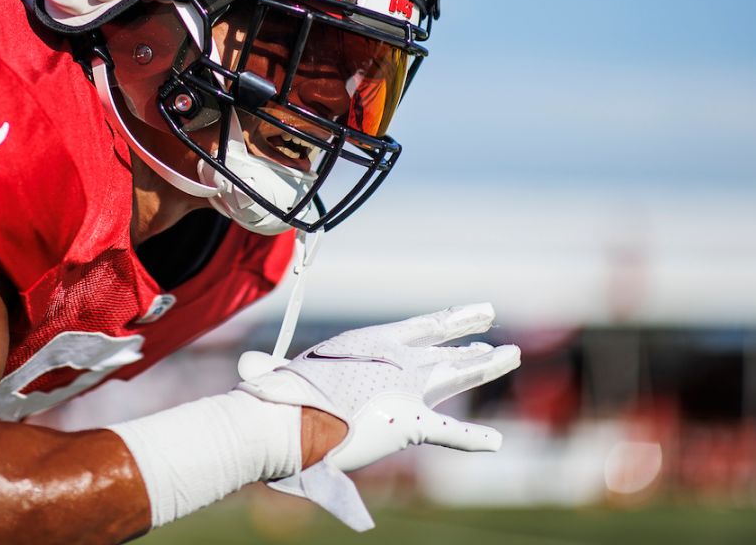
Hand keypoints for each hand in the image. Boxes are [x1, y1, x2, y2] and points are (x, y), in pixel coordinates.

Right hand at [238, 303, 519, 529]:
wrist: (288, 417)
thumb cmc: (278, 397)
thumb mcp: (279, 376)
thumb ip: (269, 372)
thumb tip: (244, 368)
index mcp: (369, 342)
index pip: (418, 327)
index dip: (449, 321)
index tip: (475, 313)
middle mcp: (395, 360)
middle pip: (444, 351)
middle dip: (473, 345)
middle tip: (497, 340)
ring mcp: (407, 389)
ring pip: (456, 376)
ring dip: (485, 366)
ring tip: (511, 356)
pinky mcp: (411, 422)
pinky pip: (450, 433)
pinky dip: (473, 439)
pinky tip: (496, 442)